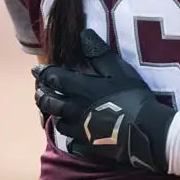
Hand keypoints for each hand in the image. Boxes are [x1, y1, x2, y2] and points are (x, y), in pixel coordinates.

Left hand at [34, 29, 174, 172]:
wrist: (144, 129)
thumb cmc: (131, 96)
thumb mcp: (118, 69)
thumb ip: (98, 52)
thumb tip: (83, 33)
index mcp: (78, 89)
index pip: (53, 78)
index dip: (43, 72)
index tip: (36, 69)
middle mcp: (72, 110)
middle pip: (48, 103)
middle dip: (41, 95)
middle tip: (39, 91)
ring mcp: (79, 130)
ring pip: (58, 123)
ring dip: (53, 115)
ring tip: (54, 112)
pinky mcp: (88, 146)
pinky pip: (73, 144)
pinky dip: (70, 139)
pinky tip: (73, 138)